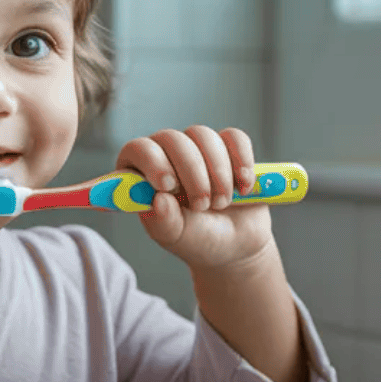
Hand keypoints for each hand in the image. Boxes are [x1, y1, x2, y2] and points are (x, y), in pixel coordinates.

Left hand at [117, 125, 275, 271]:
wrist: (236, 245)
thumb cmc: (197, 240)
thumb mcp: (177, 237)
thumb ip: (163, 222)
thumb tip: (159, 200)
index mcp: (143, 174)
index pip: (137, 149)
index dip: (152, 161)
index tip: (169, 185)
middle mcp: (167, 155)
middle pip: (172, 139)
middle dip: (191, 172)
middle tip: (202, 205)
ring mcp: (198, 148)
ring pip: (203, 136)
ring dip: (217, 173)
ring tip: (221, 203)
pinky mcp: (229, 147)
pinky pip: (235, 137)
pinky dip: (242, 161)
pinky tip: (243, 187)